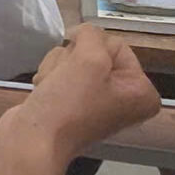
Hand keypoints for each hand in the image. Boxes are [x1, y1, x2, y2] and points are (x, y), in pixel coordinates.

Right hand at [0, 26, 160, 163]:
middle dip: (70, 61)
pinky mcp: (73, 105)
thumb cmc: (68, 102)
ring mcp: (98, 102)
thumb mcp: (88, 59)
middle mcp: (125, 98)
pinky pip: (62, 75)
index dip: (89, 50)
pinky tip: (45, 93)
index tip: (77, 68)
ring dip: (56, 69)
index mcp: (142, 91)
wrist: (33, 140)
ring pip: (73, 62)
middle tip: (63, 81)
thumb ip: (91, 34)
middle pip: (93, 53)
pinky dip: (50, 79)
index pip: (115, 45)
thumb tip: (80, 34)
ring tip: (51, 88)